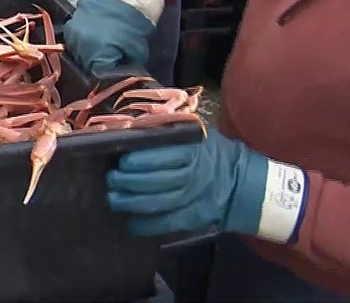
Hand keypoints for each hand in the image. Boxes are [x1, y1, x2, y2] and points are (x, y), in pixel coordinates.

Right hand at [62, 0, 162, 75]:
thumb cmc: (133, 21)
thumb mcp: (137, 49)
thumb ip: (126, 66)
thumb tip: (122, 77)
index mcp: (95, 53)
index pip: (96, 76)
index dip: (105, 78)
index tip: (113, 77)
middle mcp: (79, 46)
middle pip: (83, 66)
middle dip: (95, 68)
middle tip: (108, 65)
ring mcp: (72, 34)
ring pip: (75, 55)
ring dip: (87, 57)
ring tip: (100, 53)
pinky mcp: (70, 24)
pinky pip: (73, 42)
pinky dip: (82, 45)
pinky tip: (93, 43)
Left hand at [106, 128, 307, 244]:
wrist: (238, 180)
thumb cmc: (205, 150)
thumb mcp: (192, 132)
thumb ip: (166, 129)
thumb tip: (128, 125)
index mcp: (193, 149)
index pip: (165, 156)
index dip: (141, 161)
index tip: (121, 161)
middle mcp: (194, 174)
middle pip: (158, 182)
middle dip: (130, 182)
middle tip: (111, 179)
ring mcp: (194, 198)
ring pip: (160, 204)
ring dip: (132, 203)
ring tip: (113, 198)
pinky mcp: (193, 217)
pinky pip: (167, 223)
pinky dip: (146, 225)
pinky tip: (129, 221)